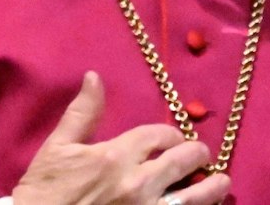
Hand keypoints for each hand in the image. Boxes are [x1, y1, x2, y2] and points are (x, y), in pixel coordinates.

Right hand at [12, 72, 229, 204]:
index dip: (172, 133)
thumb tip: (95, 77)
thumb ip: (82, 113)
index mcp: (116, 155)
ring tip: (223, 183)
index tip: (175, 137)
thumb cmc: (46, 188)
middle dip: (197, 154)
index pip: (159, 135)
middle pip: (182, 161)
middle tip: (202, 155)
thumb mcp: (58, 146)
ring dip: (213, 189)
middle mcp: (138, 182)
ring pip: (193, 197)